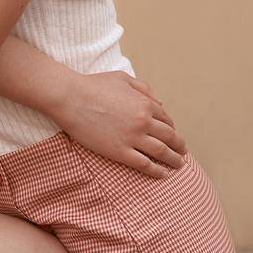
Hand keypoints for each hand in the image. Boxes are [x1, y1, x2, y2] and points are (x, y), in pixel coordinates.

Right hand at [54, 71, 186, 176]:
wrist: (70, 98)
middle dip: (179, 146)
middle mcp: (143, 122)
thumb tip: (159, 103)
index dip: (171, 128)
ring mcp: (132, 138)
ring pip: (162, 152)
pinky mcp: (120, 152)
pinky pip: (144, 164)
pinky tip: (162, 174)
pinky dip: (156, 171)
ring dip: (173, 160)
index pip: (166, 119)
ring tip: (179, 165)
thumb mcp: (122, 78)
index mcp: (145, 104)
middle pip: (169, 137)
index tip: (172, 135)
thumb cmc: (93, 85)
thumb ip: (143, 88)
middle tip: (182, 152)